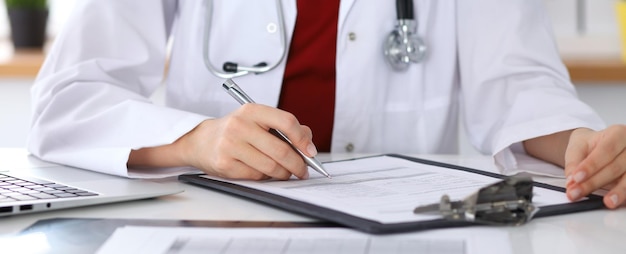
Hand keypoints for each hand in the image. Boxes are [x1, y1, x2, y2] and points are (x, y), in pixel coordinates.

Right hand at [129, 104, 314, 179]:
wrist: (201, 141)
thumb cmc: (236, 131)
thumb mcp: (258, 120)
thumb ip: (285, 127)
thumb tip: (308, 143)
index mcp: (252, 110)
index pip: (286, 121)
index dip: (302, 139)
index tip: (311, 152)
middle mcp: (240, 125)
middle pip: (281, 150)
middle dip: (298, 164)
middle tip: (303, 171)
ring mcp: (230, 145)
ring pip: (270, 166)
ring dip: (284, 174)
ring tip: (286, 173)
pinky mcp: (225, 164)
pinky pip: (256, 176)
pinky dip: (266, 177)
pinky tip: (264, 173)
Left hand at [564, 125, 625, 208]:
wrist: (600, 145)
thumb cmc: (591, 145)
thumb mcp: (578, 147)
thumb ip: (574, 163)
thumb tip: (571, 182)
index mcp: (617, 133)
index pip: (606, 150)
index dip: (591, 165)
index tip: (576, 178)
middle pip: (616, 167)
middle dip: (594, 182)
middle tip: (576, 193)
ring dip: (618, 192)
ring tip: (608, 202)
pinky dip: (625, 194)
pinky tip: (617, 200)